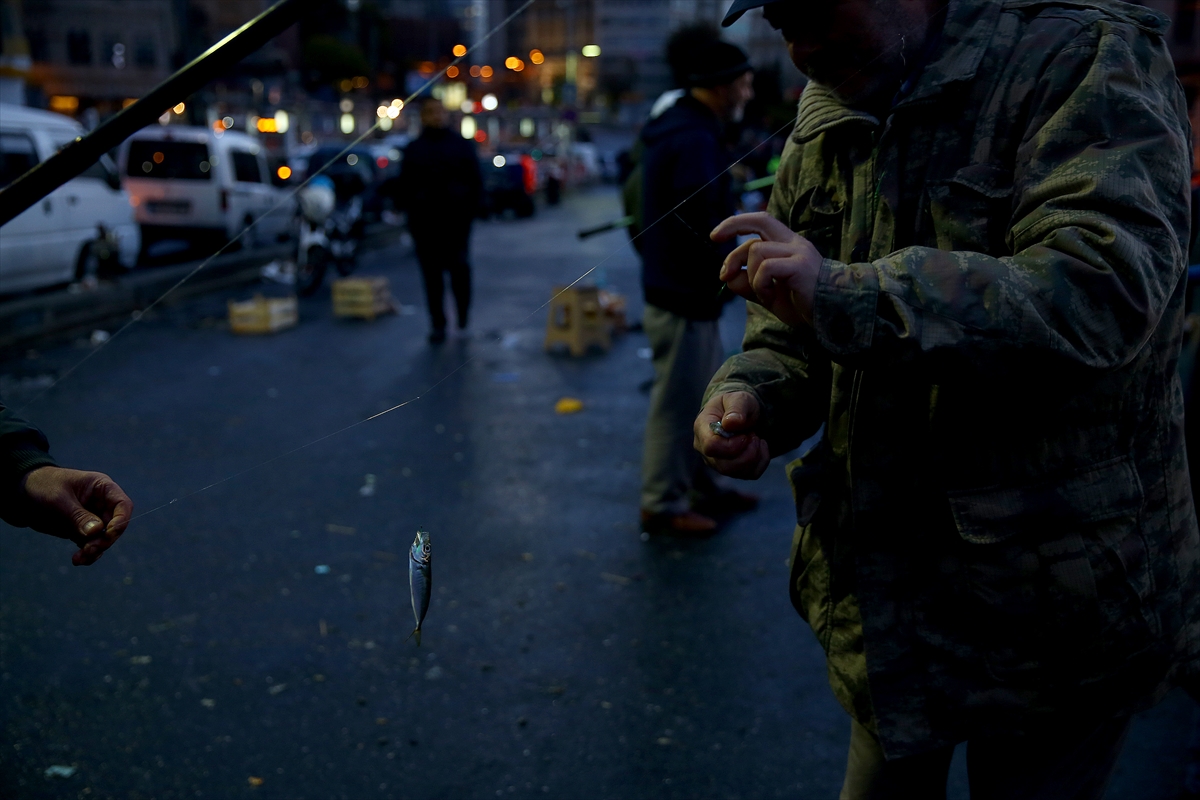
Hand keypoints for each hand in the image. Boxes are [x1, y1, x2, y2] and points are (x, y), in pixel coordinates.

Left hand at [20, 466, 132, 565]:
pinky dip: (87, 554)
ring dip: (95, 550)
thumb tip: (97, 531)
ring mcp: (93, 518)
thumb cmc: (42, 487)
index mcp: (102, 488)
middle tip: (88, 550)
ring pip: (104, 538)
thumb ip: (79, 516)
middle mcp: (102, 503)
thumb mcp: (59, 500)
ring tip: (79, 558)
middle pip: (115, 525)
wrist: (21, 495)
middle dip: (104, 540)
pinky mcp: (82, 530)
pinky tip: (77, 560)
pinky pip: (91, 545)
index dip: (121, 520)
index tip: (108, 534)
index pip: (122, 504)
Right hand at [693, 391, 770, 479]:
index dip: (732, 445)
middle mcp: (705, 449)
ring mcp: (717, 462)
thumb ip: (736, 408)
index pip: (711, 446)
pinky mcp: (731, 469)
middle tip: (753, 435)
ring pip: (737, 472)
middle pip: (724, 466)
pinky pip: (749, 474)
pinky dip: (761, 461)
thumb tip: (731, 423)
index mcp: (702, 428)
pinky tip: (760, 447)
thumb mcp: (738, 398)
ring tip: (756, 438)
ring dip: (755, 456)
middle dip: (747, 452)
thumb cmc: (735, 405)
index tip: (746, 434)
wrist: (740, 414)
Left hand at [710, 212, 821, 327]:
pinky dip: (760, 285)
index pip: (760, 221)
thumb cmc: (802, 304)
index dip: (736, 223)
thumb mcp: (767, 293)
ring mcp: (798, 253)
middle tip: (723, 272)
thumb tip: (728, 276)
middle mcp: (794, 243)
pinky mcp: (800, 266)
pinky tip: (771, 298)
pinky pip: (766, 268)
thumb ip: (748, 283)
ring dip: (750, 277)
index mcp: (787, 244)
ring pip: (756, 251)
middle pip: (759, 223)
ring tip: (765, 295)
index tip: (715, 236)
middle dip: (733, 235)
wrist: (831, 317)